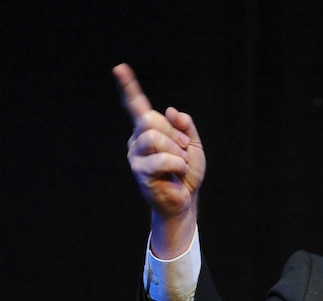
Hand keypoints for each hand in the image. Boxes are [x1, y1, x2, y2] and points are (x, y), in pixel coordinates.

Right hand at [114, 63, 205, 257]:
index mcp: (149, 130)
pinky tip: (177, 174)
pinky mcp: (140, 172)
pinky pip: (163, 159)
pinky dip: (178, 164)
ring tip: (180, 164)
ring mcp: (135, 156)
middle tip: (183, 149)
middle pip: (149, 119)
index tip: (119, 68)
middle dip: (173, 133)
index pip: (136, 105)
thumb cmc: (187, 172)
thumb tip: (170, 110)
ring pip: (154, 137)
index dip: (129, 87)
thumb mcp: (193, 145)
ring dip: (176, 150)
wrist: (186, 199)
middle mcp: (137, 139)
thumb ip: (185, 126)